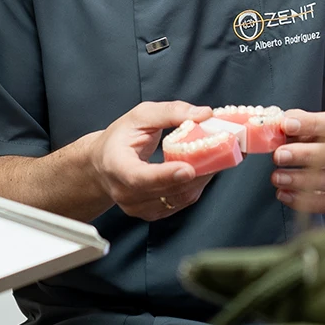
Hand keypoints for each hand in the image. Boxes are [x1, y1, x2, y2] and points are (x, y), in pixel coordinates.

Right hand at [92, 101, 213, 220]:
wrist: (103, 164)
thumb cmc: (120, 138)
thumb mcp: (140, 115)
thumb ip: (171, 112)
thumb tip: (204, 114)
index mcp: (117, 166)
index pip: (140, 178)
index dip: (165, 175)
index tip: (188, 168)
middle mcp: (125, 192)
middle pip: (167, 188)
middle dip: (198, 170)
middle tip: (221, 151)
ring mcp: (138, 207)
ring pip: (179, 197)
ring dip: (202, 178)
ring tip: (217, 156)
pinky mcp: (152, 213)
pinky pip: (181, 202)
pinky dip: (196, 185)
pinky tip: (204, 169)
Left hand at [271, 109, 324, 214]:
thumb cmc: (315, 135)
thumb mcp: (305, 122)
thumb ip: (292, 121)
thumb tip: (276, 126)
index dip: (312, 124)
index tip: (286, 126)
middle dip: (304, 155)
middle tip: (279, 155)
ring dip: (301, 180)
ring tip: (277, 177)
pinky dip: (305, 201)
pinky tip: (284, 193)